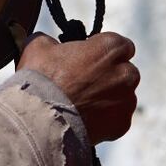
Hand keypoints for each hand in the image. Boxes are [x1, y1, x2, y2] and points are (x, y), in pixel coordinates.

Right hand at [17, 32, 139, 144]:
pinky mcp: (122, 124)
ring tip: (83, 105)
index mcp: (111, 48)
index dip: (105, 52)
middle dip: (111, 76)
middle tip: (86, 83)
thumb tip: (50, 44)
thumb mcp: (38, 46)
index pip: (122, 45)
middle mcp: (126, 72)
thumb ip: (52, 41)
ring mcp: (127, 100)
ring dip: (109, 98)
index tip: (91, 59)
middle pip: (125, 71)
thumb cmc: (41, 79)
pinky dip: (106, 119)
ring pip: (123, 96)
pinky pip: (117, 118)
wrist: (41, 121)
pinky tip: (85, 120)